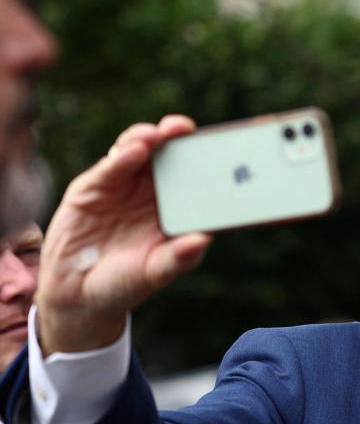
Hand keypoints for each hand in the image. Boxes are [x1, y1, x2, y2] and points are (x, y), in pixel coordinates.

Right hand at [35, 116, 211, 353]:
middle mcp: (153, 191)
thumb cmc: (126, 283)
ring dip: (149, 139)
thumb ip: (178, 258)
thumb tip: (203, 240)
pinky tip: (134, 151)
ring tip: (158, 136)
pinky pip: (111, 167)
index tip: (219, 149)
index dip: (206, 159)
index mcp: (177, 207)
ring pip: (140, 151)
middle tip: (185, 129)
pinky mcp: (94, 186)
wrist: (77, 294)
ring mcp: (124, 185)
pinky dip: (122, 156)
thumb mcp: (155, 273)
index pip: (195, 175)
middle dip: (177, 137)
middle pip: (169, 154)